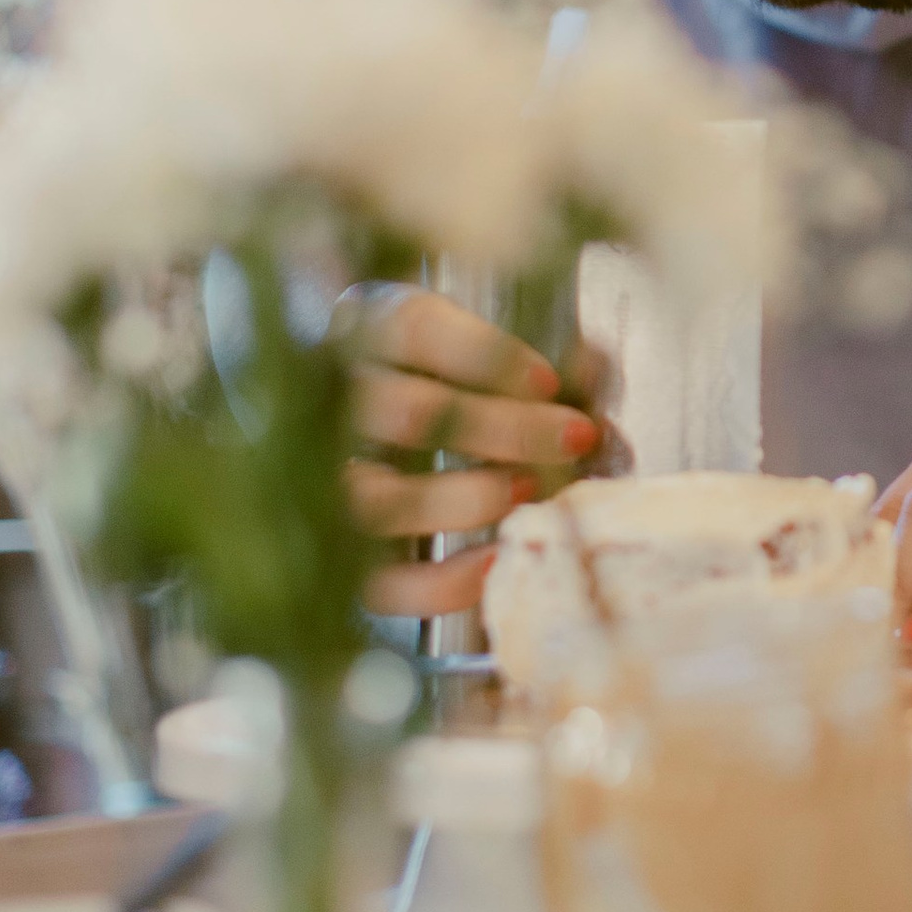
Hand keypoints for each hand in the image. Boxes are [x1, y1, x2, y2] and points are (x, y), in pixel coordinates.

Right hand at [340, 286, 599, 619]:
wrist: (385, 452)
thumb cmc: (458, 383)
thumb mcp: (489, 354)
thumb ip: (540, 359)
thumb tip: (590, 369)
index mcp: (365, 332)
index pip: (411, 329)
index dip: (484, 355)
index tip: (548, 380)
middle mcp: (328, 403)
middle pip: (408, 412)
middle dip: (504, 429)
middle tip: (575, 437)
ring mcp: (320, 485)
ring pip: (377, 498)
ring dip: (465, 498)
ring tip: (530, 492)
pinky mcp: (339, 561)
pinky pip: (379, 582)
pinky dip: (442, 581)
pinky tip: (497, 561)